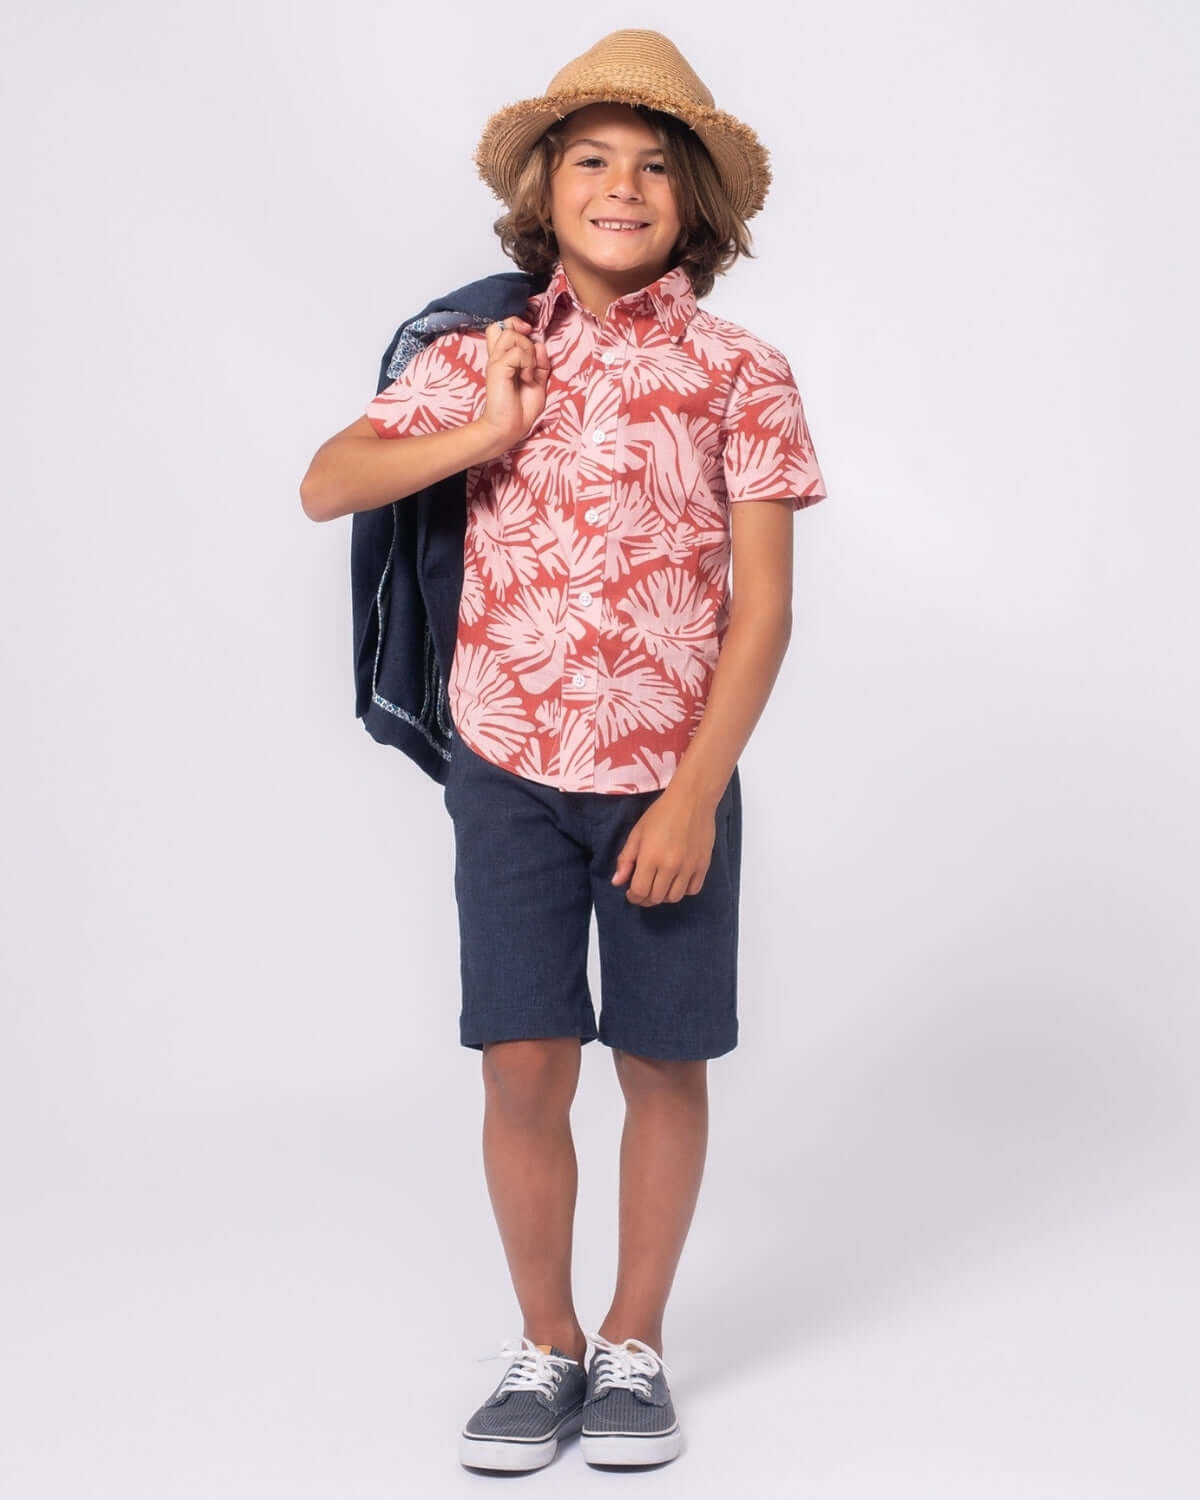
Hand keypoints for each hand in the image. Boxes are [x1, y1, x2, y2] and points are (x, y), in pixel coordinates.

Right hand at [477, 316, 549, 454]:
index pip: (504, 327)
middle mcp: (498, 356)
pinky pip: (516, 352)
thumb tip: (540, 344)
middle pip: (503, 324)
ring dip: (527, 350)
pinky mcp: (497, 368)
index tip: (530, 335)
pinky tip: (527, 378)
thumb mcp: (539, 382)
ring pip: (511, 334)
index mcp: (505, 357)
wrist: (510, 428)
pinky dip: (528, 363)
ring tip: (529, 370)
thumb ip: (541, 363)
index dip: (517, 324)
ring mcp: (496, 361)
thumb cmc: (522, 408)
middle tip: (530, 350)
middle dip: (520, 330)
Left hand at [610, 788, 718, 905]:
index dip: (633, 896)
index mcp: (650, 858)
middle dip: (646, 898)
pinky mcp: (704, 865)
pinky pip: (693, 890)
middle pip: (656, 897)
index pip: (640, 891)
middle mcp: (670, 866)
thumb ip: (626, 859)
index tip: (631, 893)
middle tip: (643, 890)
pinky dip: (683, 891)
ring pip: (675, 897)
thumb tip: (617, 882)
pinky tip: (677, 881)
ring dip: (664, 896)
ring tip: (660, 886)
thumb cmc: (661, 813)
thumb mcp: (637, 833)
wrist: (692, 800)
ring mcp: (689, 867)